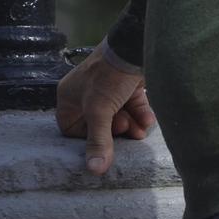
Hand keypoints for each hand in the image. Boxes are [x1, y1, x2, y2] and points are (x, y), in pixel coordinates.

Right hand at [54, 52, 155, 175]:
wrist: (134, 48)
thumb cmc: (108, 76)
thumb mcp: (100, 111)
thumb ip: (98, 141)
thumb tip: (94, 170)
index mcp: (69, 96)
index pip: (71, 128)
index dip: (87, 138)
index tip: (103, 139)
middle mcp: (86, 92)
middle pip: (98, 125)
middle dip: (114, 131)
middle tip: (124, 127)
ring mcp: (106, 89)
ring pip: (116, 117)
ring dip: (130, 126)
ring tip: (139, 128)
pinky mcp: (125, 85)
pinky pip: (131, 107)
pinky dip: (139, 115)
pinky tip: (148, 119)